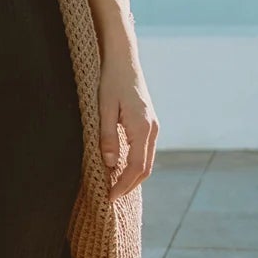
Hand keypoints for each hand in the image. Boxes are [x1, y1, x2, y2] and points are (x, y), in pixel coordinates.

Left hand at [97, 53, 156, 197]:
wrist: (124, 60)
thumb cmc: (111, 81)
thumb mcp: (104, 109)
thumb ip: (107, 137)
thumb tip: (110, 164)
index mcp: (142, 127)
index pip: (136, 167)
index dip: (123, 185)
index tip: (109, 197)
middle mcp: (152, 130)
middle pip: (145, 168)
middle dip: (129, 185)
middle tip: (110, 197)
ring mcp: (153, 127)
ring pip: (146, 161)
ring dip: (132, 176)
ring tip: (114, 187)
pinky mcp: (149, 124)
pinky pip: (145, 151)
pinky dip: (135, 165)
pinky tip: (121, 168)